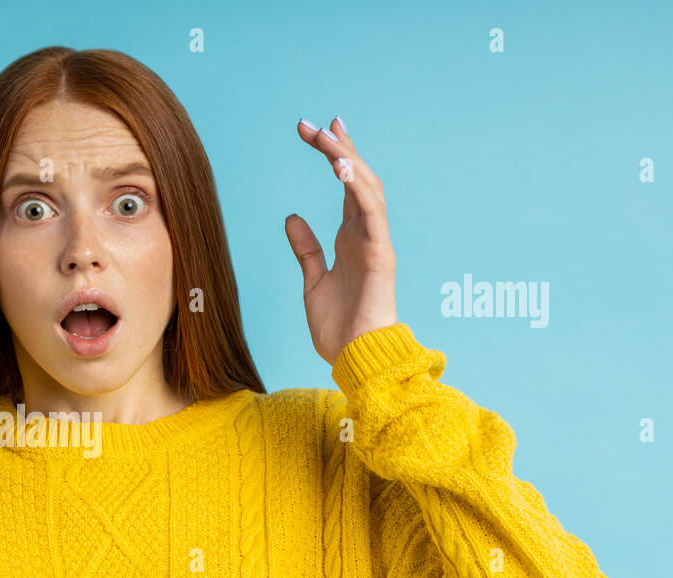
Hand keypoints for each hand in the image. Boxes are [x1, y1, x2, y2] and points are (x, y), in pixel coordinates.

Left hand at [284, 116, 397, 366]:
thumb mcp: (312, 282)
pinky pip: (372, 213)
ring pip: (366, 188)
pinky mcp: (380, 254)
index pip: (347, 186)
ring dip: (347, 159)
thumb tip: (292, 217)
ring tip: (326, 136)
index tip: (317, 130)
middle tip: (314, 123)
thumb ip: (306, 249)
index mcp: (352, 238)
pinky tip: (342, 166)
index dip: (336, 155)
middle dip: (338, 147)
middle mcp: (366, 234)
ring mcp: (376, 242)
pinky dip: (359, 187)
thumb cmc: (338, 328)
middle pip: (357, 178)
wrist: (355, 359)